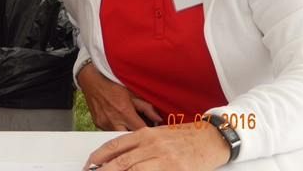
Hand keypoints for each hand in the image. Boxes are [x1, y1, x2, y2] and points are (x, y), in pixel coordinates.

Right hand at [78, 63, 161, 130]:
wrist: (92, 81)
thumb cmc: (112, 85)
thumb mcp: (132, 94)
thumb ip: (146, 107)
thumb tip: (158, 119)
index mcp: (124, 112)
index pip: (141, 130)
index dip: (148, 132)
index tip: (152, 130)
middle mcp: (114, 120)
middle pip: (130, 138)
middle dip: (136, 136)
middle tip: (140, 129)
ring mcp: (104, 124)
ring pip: (119, 136)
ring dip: (125, 132)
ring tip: (128, 123)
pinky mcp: (98, 124)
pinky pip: (109, 132)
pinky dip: (115, 129)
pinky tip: (117, 120)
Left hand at [84, 123, 229, 170]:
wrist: (212, 139)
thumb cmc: (185, 138)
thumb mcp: (158, 135)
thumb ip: (139, 145)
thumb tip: (118, 158)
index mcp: (145, 134)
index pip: (115, 146)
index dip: (99, 157)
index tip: (89, 165)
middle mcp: (152, 145)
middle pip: (121, 162)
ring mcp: (164, 159)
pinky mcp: (176, 170)